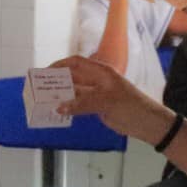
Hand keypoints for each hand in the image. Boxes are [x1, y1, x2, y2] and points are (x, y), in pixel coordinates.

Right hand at [52, 55, 171, 141]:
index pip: (77, 63)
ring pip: (75, 92)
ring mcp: (98, 94)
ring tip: (44, 101)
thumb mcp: (106, 102)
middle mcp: (98, 81)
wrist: (148, 123)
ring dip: (61, 96)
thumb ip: (82, 104)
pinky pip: (79, 105)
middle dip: (57, 81)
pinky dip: (69, 107)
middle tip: (39, 88)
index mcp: (101, 72)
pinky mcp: (98, 107)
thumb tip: (59, 107)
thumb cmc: (130, 106)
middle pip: (73, 77)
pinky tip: (58, 112)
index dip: (60, 65)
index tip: (45, 71)